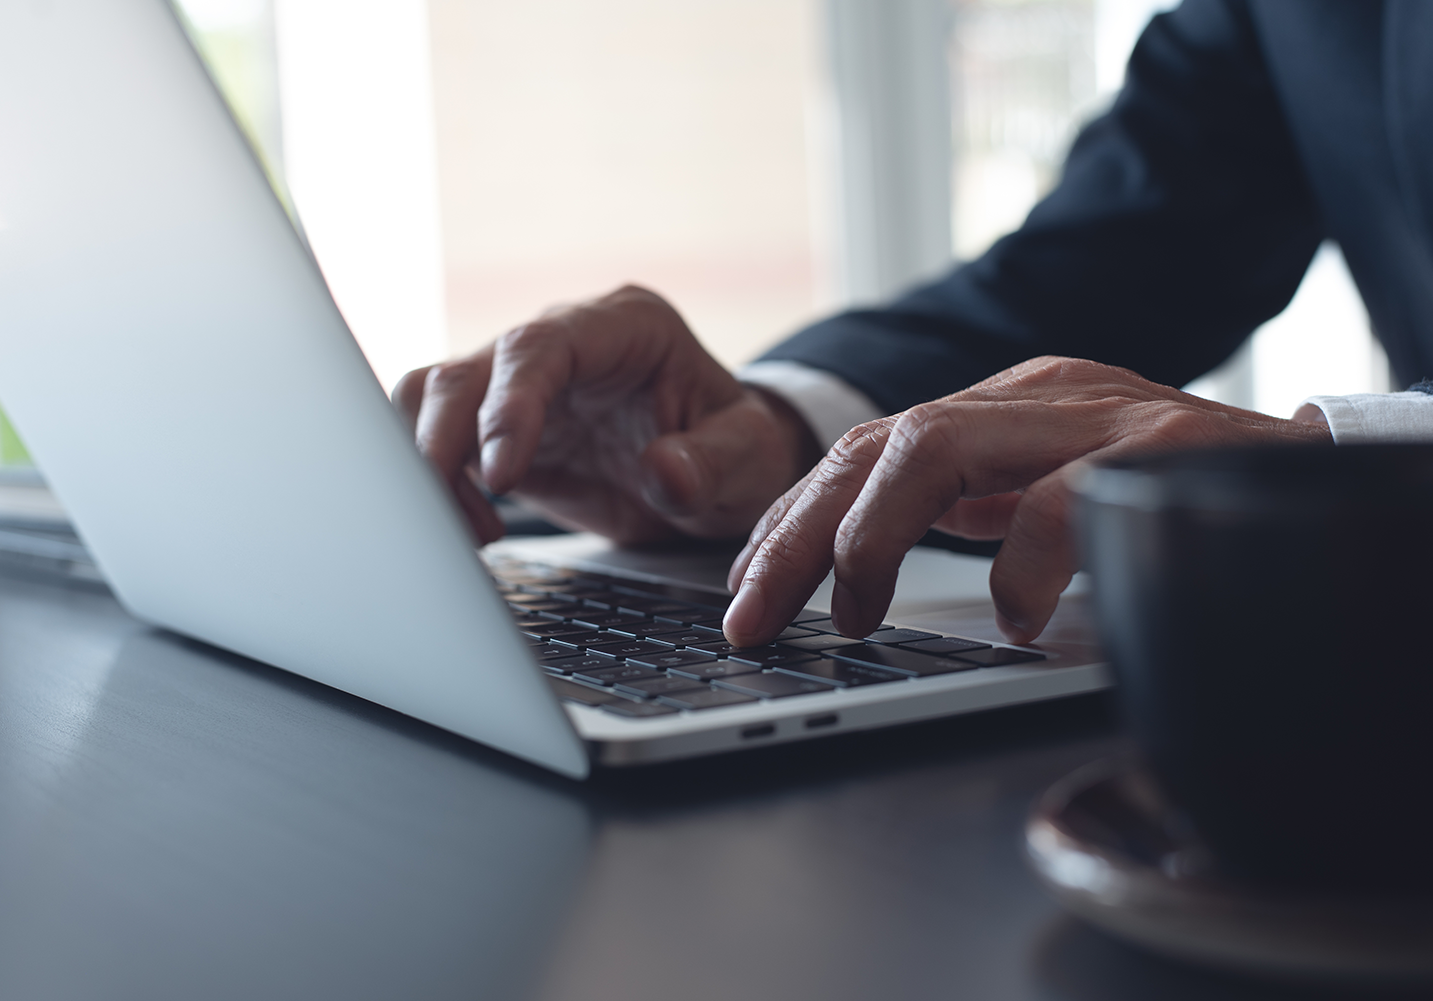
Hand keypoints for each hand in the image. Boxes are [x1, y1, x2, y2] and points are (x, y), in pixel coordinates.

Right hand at [393, 285, 817, 544]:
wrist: (721, 474)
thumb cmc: (738, 451)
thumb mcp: (751, 458)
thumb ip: (713, 463)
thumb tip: (664, 472)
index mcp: (624, 327)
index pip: (539, 345)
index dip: (508, 404)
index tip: (502, 474)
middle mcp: (561, 343)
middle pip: (465, 371)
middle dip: (445, 443)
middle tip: (468, 520)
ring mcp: (520, 384)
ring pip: (430, 397)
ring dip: (429, 464)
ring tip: (477, 530)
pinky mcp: (494, 427)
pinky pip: (434, 438)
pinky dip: (435, 485)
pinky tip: (477, 529)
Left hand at [722, 356, 1333, 646]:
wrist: (1318, 465)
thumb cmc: (1178, 487)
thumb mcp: (1052, 491)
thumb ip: (975, 506)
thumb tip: (872, 564)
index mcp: (1001, 407)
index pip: (864, 448)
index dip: (791, 519)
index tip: (743, 588)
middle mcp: (1036, 396)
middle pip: (874, 445)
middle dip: (796, 537)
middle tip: (751, 618)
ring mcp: (1097, 414)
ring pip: (936, 447)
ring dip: (872, 541)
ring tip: (852, 616)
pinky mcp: (1162, 448)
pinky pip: (1061, 498)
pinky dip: (1019, 563)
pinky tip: (1009, 617)